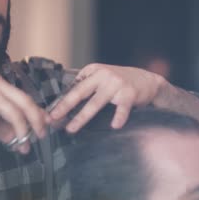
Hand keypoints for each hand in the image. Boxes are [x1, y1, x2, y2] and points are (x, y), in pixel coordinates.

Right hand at [0, 73, 46, 153]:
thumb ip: (4, 124)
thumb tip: (23, 139)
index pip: (25, 97)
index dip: (38, 112)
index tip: (46, 126)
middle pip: (25, 104)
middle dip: (35, 123)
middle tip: (40, 138)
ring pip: (14, 116)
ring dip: (18, 134)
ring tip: (16, 147)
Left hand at [49, 63, 166, 131]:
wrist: (149, 81)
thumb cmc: (122, 82)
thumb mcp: (103, 77)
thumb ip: (87, 85)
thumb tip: (63, 103)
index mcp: (94, 71)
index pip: (74, 87)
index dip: (61, 101)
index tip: (50, 113)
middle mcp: (104, 75)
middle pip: (80, 93)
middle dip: (65, 106)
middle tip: (53, 118)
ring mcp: (117, 84)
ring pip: (96, 103)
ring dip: (82, 117)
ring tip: (72, 129)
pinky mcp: (130, 94)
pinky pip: (122, 108)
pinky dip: (119, 117)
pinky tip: (115, 126)